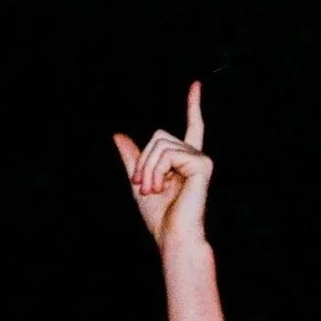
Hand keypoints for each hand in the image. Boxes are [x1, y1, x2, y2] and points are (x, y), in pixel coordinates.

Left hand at [112, 82, 211, 250]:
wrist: (173, 236)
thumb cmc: (159, 217)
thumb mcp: (139, 182)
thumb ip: (132, 159)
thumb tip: (118, 135)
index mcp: (185, 160)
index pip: (192, 127)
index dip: (193, 105)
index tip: (196, 84)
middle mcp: (196, 156)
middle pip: (159, 136)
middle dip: (144, 160)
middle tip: (143, 186)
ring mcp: (201, 160)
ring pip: (161, 144)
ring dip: (148, 167)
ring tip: (151, 189)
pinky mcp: (202, 165)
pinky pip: (168, 153)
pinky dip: (156, 170)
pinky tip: (161, 187)